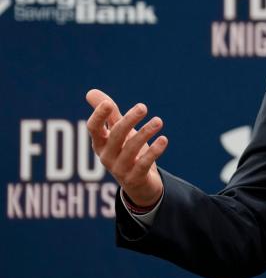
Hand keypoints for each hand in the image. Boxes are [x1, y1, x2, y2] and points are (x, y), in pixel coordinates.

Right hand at [85, 89, 166, 206]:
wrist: (139, 185)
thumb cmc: (126, 152)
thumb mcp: (118, 133)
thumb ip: (108, 114)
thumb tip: (90, 92)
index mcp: (100, 143)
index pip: (93, 128)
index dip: (99, 116)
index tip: (108, 103)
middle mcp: (106, 156)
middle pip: (116, 135)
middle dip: (129, 120)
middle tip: (143, 107)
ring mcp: (119, 169)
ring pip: (132, 148)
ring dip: (146, 132)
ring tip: (159, 121)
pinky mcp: (135, 178)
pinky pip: (143, 163)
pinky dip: (154, 151)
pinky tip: (164, 139)